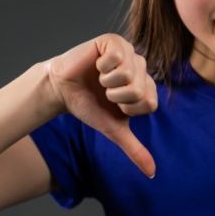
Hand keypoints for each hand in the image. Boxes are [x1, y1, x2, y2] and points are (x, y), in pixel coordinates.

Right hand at [44, 33, 156, 178]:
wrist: (63, 91)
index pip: (150, 102)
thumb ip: (134, 149)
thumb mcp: (113, 130)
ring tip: (100, 79)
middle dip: (117, 97)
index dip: (129, 109)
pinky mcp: (113, 41)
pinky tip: (96, 65)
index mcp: (146, 85)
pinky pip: (116, 57)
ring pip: (128, 74)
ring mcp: (128, 51)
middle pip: (139, 89)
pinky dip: (102, 66)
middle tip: (105, 92)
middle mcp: (141, 66)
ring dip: (108, 82)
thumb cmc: (89, 106)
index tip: (116, 105)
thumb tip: (152, 174)